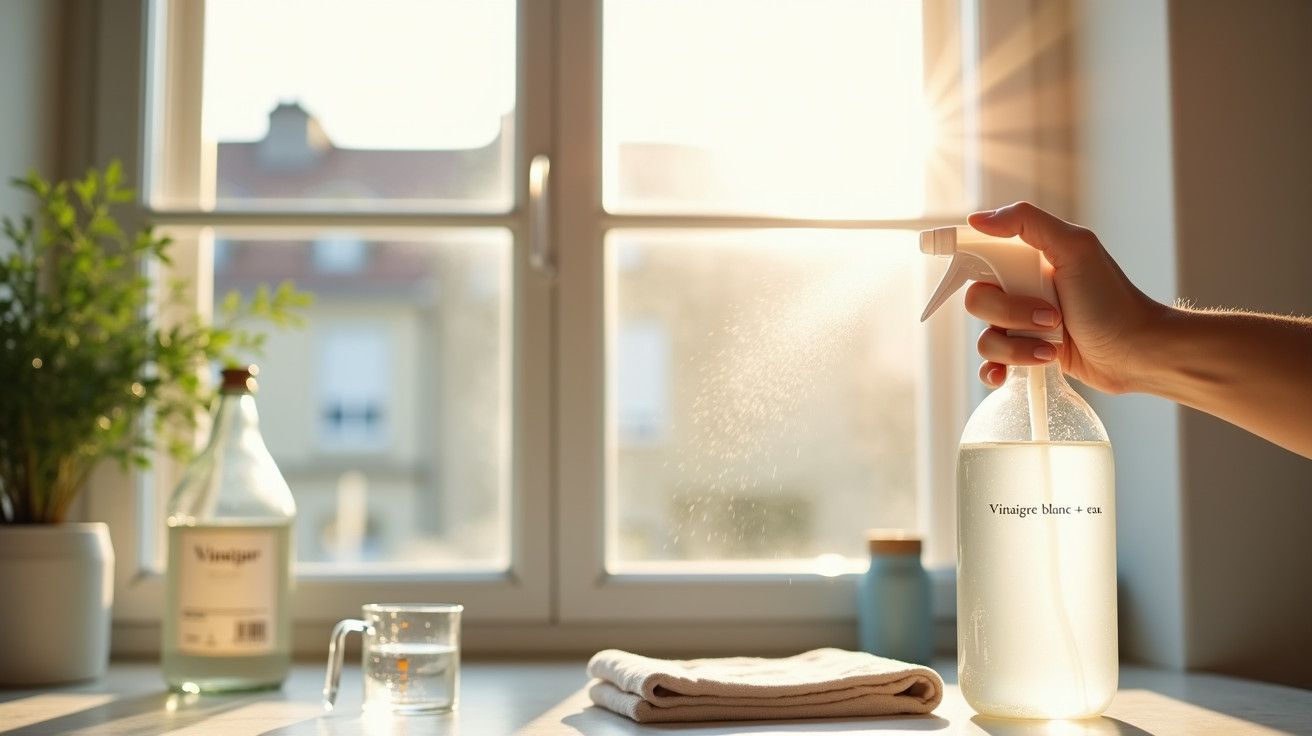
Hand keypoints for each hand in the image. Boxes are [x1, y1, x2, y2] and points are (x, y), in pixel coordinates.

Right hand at [963, 202, 1164, 393]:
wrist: (1137, 351)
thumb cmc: (1112, 299)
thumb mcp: (1076, 248)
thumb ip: (1028, 223)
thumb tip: (977, 220)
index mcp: (1026, 260)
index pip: (978, 254)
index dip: (967, 263)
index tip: (979, 275)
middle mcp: (1019, 290)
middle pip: (977, 300)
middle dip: (1009, 313)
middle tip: (1050, 316)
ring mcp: (1021, 325)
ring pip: (985, 337)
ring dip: (1016, 347)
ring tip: (1051, 348)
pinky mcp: (1025, 355)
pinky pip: (990, 364)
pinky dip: (995, 371)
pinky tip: (1007, 376)